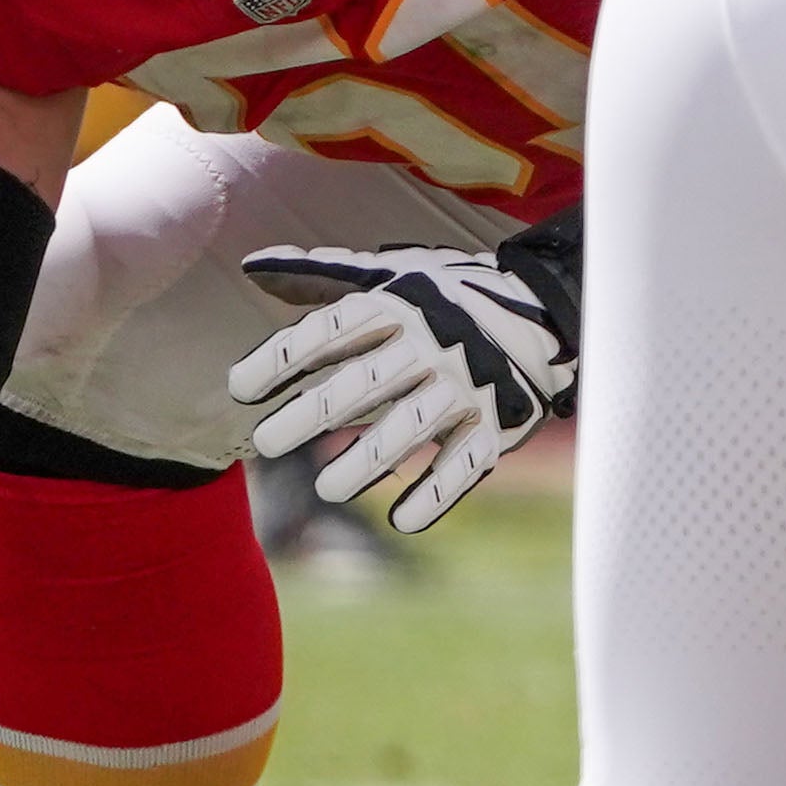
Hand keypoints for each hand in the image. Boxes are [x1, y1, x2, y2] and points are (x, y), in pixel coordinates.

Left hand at [228, 242, 577, 533]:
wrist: (545, 314)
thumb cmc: (444, 298)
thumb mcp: (390, 276)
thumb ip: (322, 276)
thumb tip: (253, 266)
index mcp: (397, 306)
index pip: (332, 331)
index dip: (284, 357)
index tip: (241, 388)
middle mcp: (430, 344)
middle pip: (365, 383)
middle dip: (313, 414)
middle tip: (267, 443)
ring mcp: (466, 386)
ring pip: (412, 427)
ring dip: (369, 461)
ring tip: (327, 488)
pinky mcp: (497, 424)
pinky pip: (466, 462)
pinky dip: (438, 492)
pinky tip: (403, 519)